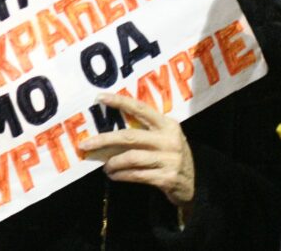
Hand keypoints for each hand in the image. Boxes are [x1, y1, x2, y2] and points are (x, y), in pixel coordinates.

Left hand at [79, 93, 195, 207]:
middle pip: (130, 136)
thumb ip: (146, 130)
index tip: (100, 97)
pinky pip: (137, 175)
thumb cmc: (172, 156)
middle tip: (86, 144)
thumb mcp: (166, 138)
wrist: (194, 184)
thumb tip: (111, 129)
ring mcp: (169, 159)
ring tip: (105, 166)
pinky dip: (122, 175)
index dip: (120, 102)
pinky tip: (114, 176)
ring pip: (131, 158)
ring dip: (113, 163)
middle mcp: (169, 139)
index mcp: (168, 124)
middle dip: (105, 140)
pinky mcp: (166, 178)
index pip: (141, 108)